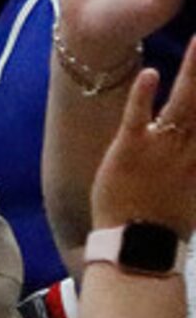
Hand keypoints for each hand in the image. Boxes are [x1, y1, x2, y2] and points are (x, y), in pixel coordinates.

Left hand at [93, 36, 195, 234]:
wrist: (136, 248)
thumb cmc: (166, 222)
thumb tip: (194, 149)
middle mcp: (191, 148)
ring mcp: (160, 148)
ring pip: (183, 102)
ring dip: (193, 69)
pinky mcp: (129, 151)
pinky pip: (138, 119)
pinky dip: (143, 96)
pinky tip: (150, 73)